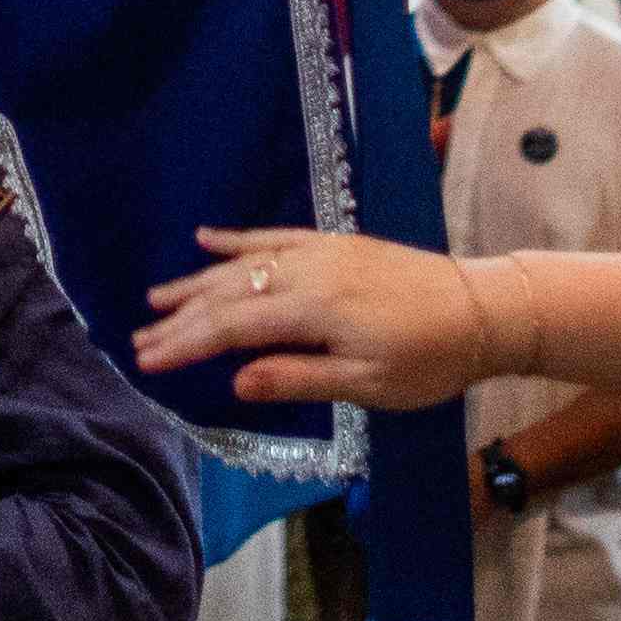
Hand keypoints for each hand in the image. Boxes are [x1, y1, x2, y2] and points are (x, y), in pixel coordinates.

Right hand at [133, 227, 490, 411]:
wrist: (482, 310)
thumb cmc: (429, 359)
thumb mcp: (368, 385)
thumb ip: (298, 378)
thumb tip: (235, 382)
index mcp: (314, 309)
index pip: (232, 327)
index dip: (186, 344)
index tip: (149, 361)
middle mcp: (308, 271)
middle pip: (229, 294)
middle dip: (181, 318)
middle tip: (139, 339)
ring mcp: (319, 251)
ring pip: (243, 263)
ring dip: (197, 281)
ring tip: (156, 297)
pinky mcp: (333, 243)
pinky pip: (273, 235)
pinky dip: (237, 238)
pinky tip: (207, 239)